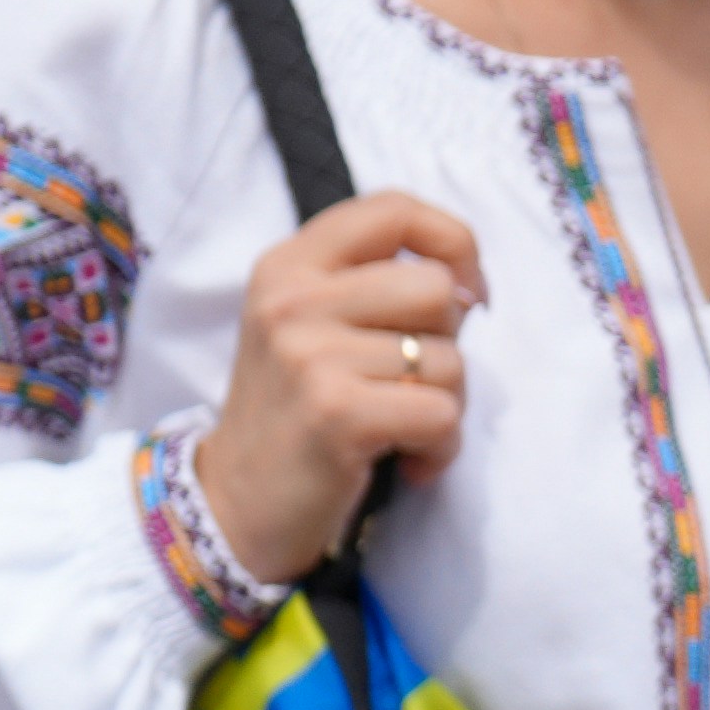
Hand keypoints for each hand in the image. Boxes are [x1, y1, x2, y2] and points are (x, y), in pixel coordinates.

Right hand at [192, 190, 490, 570]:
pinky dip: (441, 448)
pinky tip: (408, 462)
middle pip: (436, 289)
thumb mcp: (318, 327)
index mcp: (289, 264)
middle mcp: (291, 299)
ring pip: (450, 358)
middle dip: (448, 344)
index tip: (465, 289)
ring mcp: (309, 355)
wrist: (238, 501)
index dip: (453, 242)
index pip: (393, 208)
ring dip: (446, 405)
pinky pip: (442, 414)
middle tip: (409, 383)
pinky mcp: (336, 412)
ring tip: (401, 427)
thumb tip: (470, 285)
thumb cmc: (301, 409)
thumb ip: (381, 288)